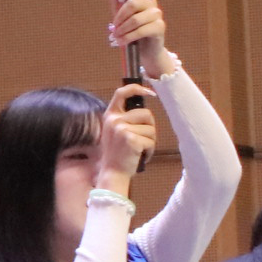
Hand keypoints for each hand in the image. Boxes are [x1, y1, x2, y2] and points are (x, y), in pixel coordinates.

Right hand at [91, 81, 160, 195]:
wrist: (112, 173)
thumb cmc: (117, 154)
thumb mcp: (114, 131)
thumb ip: (124, 119)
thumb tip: (144, 110)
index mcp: (110, 116)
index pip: (122, 93)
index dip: (137, 88)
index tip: (150, 92)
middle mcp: (115, 120)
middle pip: (146, 113)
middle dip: (149, 127)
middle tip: (142, 139)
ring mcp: (122, 130)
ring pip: (151, 128)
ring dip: (150, 140)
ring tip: (140, 149)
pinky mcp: (131, 140)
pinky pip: (151, 141)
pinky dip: (150, 150)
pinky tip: (141, 155)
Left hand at [107, 0, 170, 76]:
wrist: (143, 51)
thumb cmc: (130, 31)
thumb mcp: (119, 16)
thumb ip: (115, 1)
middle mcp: (150, 3)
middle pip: (133, 3)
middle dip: (119, 17)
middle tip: (113, 28)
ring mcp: (157, 14)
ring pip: (136, 19)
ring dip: (122, 30)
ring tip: (115, 38)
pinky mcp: (160, 27)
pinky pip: (141, 30)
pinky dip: (128, 37)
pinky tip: (121, 42)